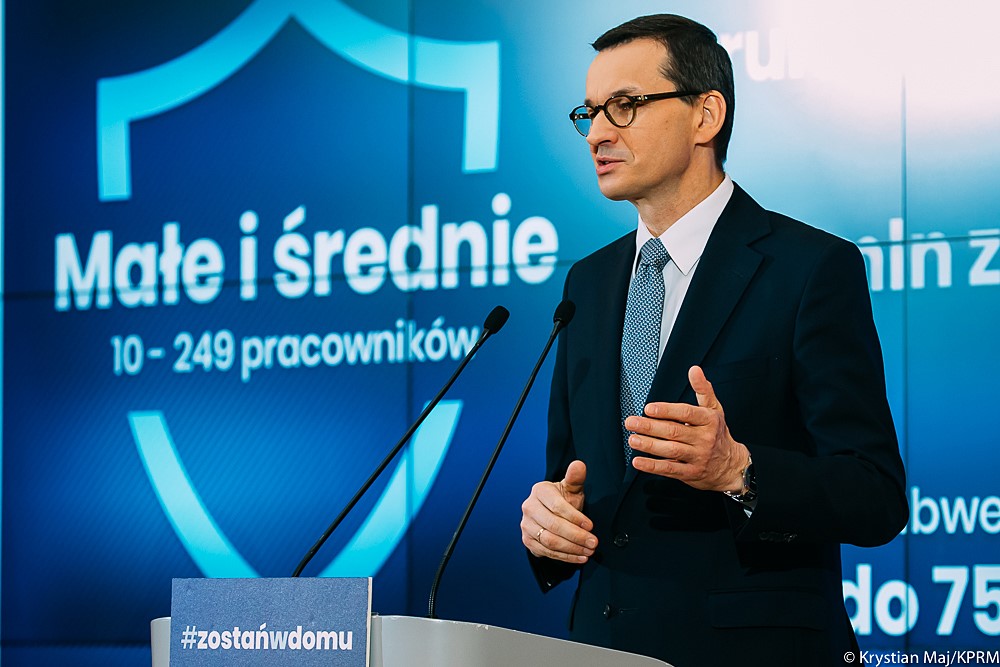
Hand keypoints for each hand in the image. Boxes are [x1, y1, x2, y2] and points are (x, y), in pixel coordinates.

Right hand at [520, 460, 597, 563]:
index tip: (591, 526)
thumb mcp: (571, 488)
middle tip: (593, 542)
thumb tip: (579, 465)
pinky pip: (547, 552)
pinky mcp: (527, 540)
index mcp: (539, 491)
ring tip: (589, 551)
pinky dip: (565, 557)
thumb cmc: (563, 499)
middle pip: (553, 526)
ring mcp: (526, 525)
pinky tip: (579, 556)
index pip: (557, 506)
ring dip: (572, 549)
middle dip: (576, 536)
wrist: (550, 512)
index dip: (575, 517)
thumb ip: (575, 478)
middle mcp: (529, 507)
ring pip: (550, 541)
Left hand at [625, 365, 748, 492]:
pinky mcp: (691, 473)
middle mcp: (704, 438)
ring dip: (649, 446)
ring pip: (671, 451)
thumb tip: (695, 370)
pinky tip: (638, 461)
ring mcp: (698, 457)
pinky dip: (653, 466)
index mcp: (709, 420)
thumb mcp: (714, 410)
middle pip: (675, 432)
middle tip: (631, 422)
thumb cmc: (718, 434)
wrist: (731, 465)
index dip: (666, 410)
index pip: (686, 413)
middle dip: (650, 427)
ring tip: (633, 440)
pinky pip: (670, 469)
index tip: (648, 408)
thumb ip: (703, 390)